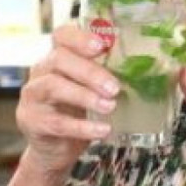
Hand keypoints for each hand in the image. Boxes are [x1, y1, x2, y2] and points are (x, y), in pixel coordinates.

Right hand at [17, 24, 117, 176]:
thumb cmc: (78, 112)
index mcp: (56, 57)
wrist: (54, 150)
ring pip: (54, 87)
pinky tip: (103, 130)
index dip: (80, 37)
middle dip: (89, 71)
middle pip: (59, 59)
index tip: (102, 46)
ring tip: (110, 106)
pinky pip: (56, 122)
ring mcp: (32, 96)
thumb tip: (153, 66)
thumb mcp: (90, 90)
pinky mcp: (31, 120)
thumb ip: (108, 75)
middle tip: (115, 87)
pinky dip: (82, 126)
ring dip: (85, 96)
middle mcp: (40, 72)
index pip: (61, 35)